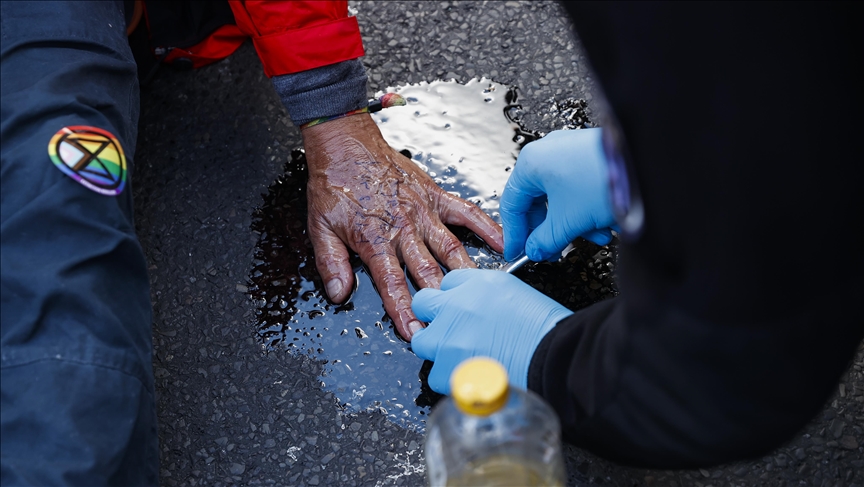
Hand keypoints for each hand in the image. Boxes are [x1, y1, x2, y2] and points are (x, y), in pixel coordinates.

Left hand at [301, 114, 503, 340]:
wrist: (345, 144)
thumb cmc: (335, 184)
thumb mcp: (320, 227)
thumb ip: (331, 263)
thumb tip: (338, 293)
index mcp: (375, 238)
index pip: (392, 283)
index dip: (404, 310)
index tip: (415, 331)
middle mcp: (403, 227)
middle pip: (427, 271)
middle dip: (440, 301)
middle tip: (454, 322)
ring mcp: (423, 211)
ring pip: (451, 248)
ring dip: (466, 274)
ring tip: (482, 295)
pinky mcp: (435, 195)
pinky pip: (465, 212)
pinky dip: (486, 227)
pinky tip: (503, 243)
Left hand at [411, 269, 572, 393]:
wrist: (554, 357)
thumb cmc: (547, 330)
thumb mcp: (518, 295)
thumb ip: (489, 298)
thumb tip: (480, 311)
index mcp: (477, 284)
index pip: (449, 282)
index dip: (455, 298)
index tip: (462, 310)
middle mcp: (456, 306)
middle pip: (424, 304)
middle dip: (434, 317)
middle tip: (450, 332)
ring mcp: (448, 337)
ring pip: (423, 341)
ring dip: (438, 350)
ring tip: (462, 361)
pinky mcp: (447, 367)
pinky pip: (436, 375)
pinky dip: (450, 380)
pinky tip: (471, 379)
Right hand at [501, 128, 615, 261]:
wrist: (646, 164)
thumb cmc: (603, 180)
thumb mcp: (568, 221)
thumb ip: (546, 240)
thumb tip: (536, 250)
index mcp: (532, 162)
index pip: (512, 204)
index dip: (514, 234)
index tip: (518, 252)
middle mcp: (548, 153)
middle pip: (538, 202)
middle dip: (550, 230)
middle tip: (553, 250)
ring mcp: (571, 152)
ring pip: (562, 197)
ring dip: (574, 223)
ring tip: (594, 237)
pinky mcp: (592, 156)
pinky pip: (580, 188)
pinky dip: (588, 209)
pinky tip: (605, 224)